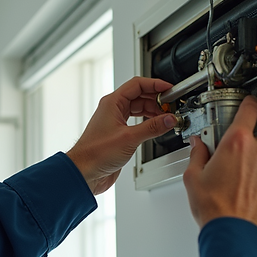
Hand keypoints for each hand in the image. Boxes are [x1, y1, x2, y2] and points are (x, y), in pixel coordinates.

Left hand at [67, 77, 176, 194]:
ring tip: (167, 117)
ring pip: (138, 108)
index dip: (155, 85)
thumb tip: (168, 119)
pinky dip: (148, 122)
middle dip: (157, 99)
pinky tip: (156, 127)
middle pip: (139, 96)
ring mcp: (115, 121)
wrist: (84, 172)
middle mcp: (113, 109)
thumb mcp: (129, 138)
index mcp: (112, 103)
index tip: (169, 89)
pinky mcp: (118, 134)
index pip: (138, 84)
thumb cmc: (95, 154)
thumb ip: (152, 127)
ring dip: (153, 111)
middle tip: (171, 106)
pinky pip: (136, 122)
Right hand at [182, 96, 256, 235]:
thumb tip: (197, 146)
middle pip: (253, 140)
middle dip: (241, 150)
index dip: (247, 104)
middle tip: (226, 166)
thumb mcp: (193, 177)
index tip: (248, 102)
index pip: (248, 110)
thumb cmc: (215, 208)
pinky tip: (247, 193)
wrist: (234, 233)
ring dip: (253, 167)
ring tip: (236, 185)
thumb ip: (197, 154)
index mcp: (238, 142)